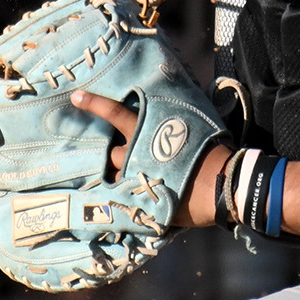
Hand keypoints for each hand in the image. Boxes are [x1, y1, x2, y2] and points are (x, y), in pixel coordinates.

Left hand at [70, 89, 226, 224]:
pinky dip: (129, 197)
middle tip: (123, 157)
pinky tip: (133, 201)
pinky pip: (126, 198)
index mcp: (146, 132)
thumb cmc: (212, 151)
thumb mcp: (194, 125)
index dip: (95, 104)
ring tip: (135, 180)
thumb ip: (175, 120)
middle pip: (111, 153)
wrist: (222, 184)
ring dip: (122, 177)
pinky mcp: (142, 200)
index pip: (115, 113)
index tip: (76, 98)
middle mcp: (135, 154)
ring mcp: (136, 178)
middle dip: (115, 155)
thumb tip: (174, 109)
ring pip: (116, 177)